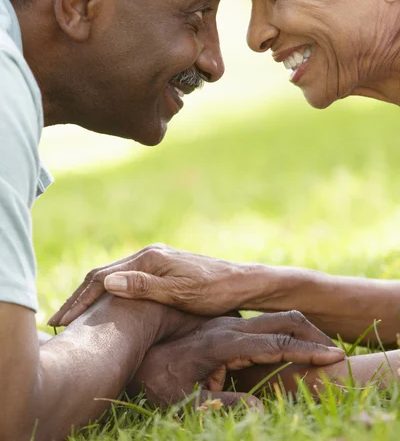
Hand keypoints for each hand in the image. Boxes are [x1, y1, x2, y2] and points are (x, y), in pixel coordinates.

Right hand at [49, 244, 255, 325]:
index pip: (102, 278)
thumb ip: (143, 287)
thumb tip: (106, 281)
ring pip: (111, 277)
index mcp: (149, 259)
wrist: (242, 283)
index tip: (62, 321)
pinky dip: (106, 294)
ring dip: (89, 296)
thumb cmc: (215, 292)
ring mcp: (153, 261)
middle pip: (102, 275)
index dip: (80, 300)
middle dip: (78, 298)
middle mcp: (148, 255)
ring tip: (71, 317)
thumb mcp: (180, 293)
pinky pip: (124, 280)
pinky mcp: (159, 270)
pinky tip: (101, 308)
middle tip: (56, 323)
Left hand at [127, 311, 344, 408]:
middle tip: (336, 352)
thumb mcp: (186, 399)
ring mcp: (225, 324)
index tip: (334, 358)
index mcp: (224, 343)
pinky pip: (258, 326)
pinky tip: (290, 345)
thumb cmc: (156, 380)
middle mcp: (228, 328)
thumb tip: (259, 404)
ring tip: (322, 348)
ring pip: (271, 320)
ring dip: (299, 332)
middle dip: (311, 337)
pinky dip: (282, 333)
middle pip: (280, 322)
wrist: (128, 343)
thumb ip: (220, 403)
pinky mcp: (221, 327)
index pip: (275, 344)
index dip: (307, 352)